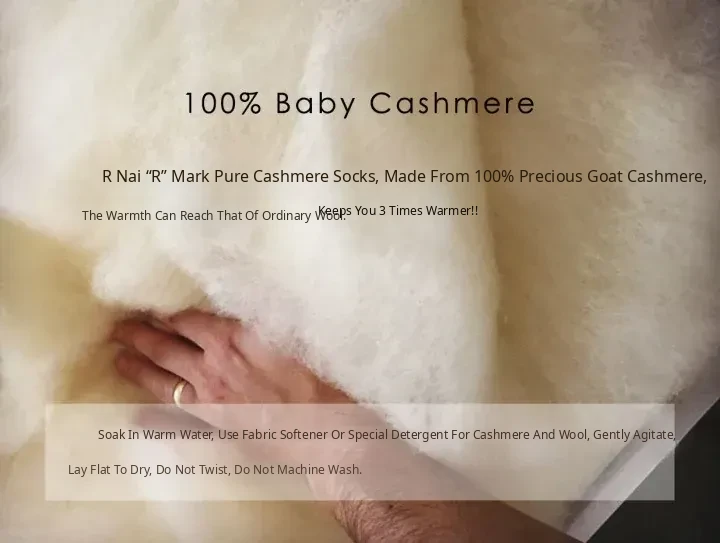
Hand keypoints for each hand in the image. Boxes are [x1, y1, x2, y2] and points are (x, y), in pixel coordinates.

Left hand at [112, 310, 350, 406]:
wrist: (323, 430)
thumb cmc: (316, 378)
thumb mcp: (290, 334)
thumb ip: (259, 318)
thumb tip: (240, 305)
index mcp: (232, 336)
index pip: (187, 319)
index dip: (167, 312)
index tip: (151, 305)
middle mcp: (212, 364)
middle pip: (166, 346)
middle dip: (140, 335)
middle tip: (119, 327)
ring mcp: (210, 397)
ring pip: (163, 379)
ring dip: (138, 367)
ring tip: (119, 358)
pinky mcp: (215, 424)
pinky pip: (174, 417)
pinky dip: (153, 417)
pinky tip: (138, 418)